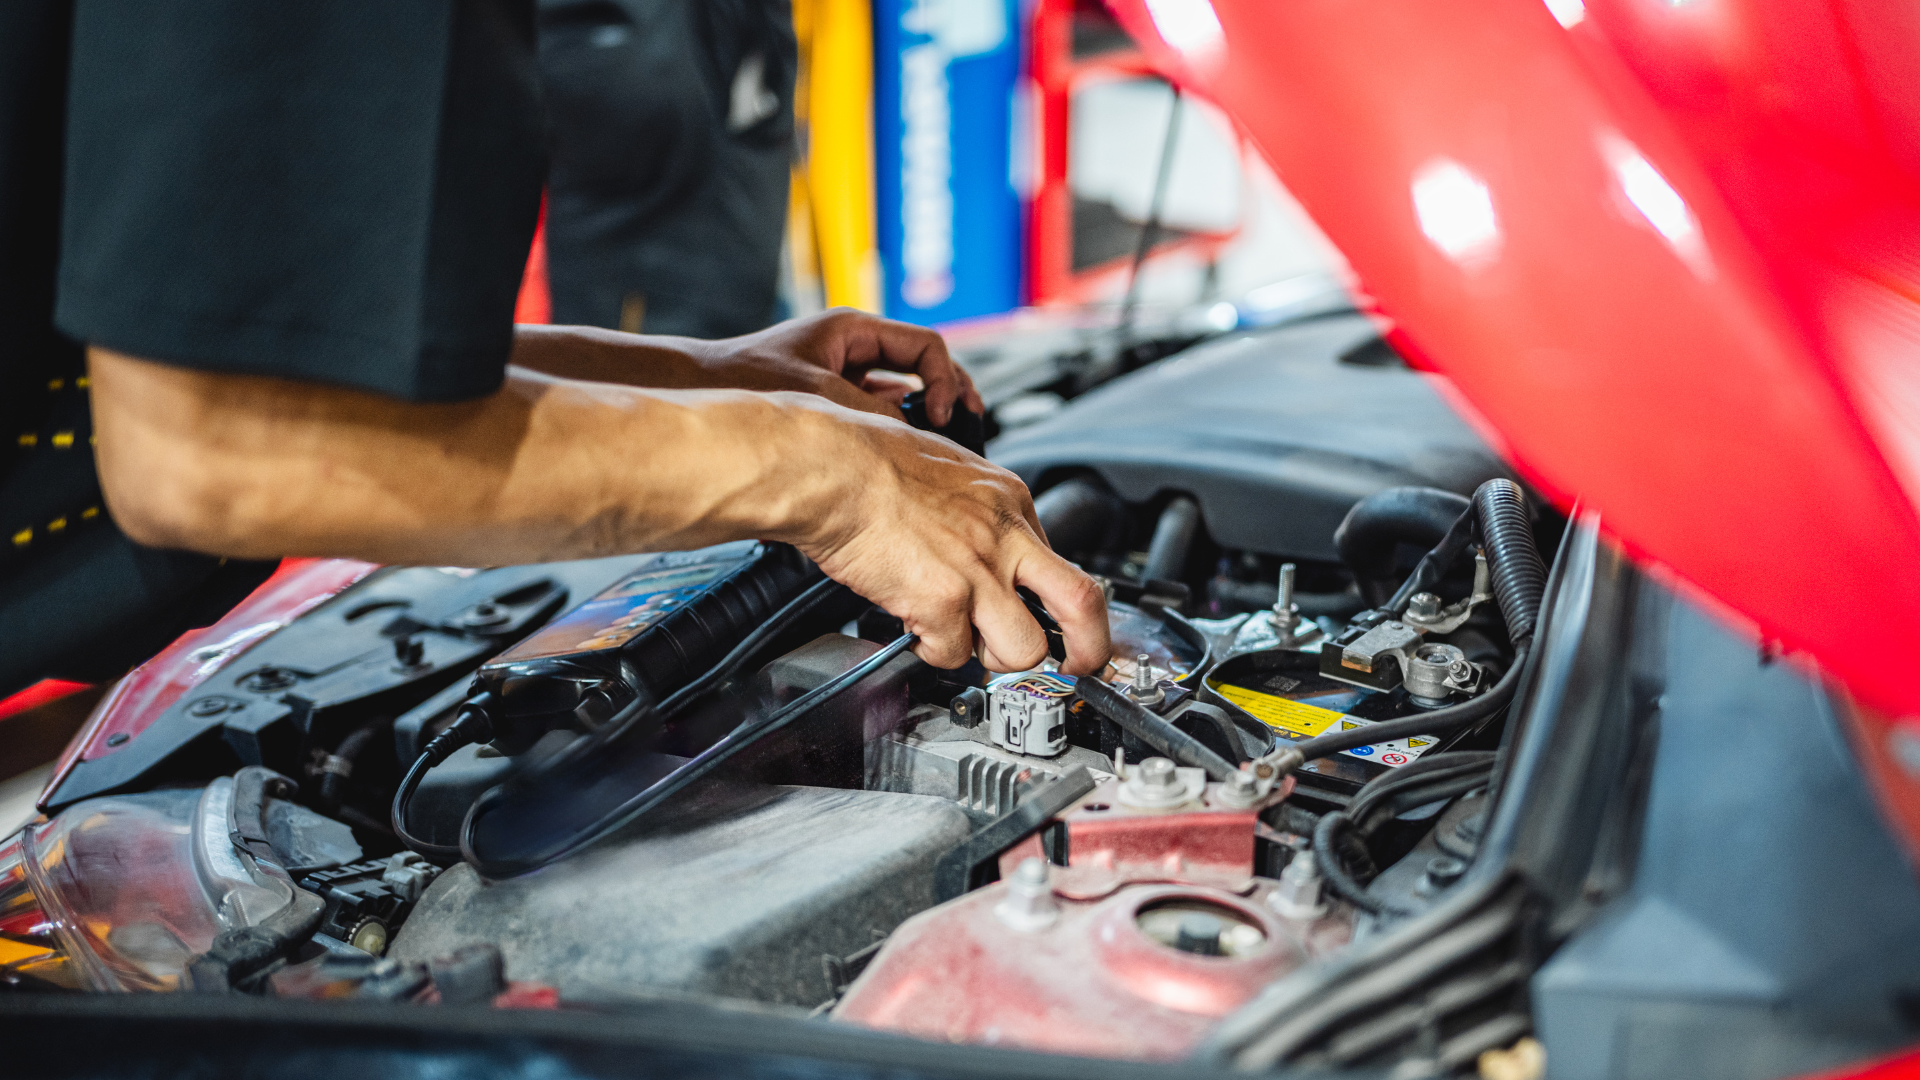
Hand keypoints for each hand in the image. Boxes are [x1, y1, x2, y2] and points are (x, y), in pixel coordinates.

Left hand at [696, 309, 983, 423]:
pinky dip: (897, 425)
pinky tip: (902, 447)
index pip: (926, 346)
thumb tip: (912, 435)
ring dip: (925, 411)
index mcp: (854, 329)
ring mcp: (846, 372)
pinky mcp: (835, 398)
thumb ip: (869, 412)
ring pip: (905, 387)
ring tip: (943, 437)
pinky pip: (881, 409)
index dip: (945, 379)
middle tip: (967, 421)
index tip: (943, 413)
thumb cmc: (746, 378)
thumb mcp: (818, 394)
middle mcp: (854, 347)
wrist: (703, 389)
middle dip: (950, 391)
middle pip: (924, 363)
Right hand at [766, 395, 1109, 674]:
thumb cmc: (869, 460)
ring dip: (995, 657)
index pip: (1059, 562)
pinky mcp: (942, 601)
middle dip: (1089, 647)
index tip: (1052, 619)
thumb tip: (981, 545)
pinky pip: (953, 655)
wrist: (831, 466)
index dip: (1052, 602)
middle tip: (1080, 666)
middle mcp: (1004, 536)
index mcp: (1009, 500)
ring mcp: (978, 571)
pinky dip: (934, 651)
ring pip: (1024, 649)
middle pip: (1080, 604)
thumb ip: (976, 512)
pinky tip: (916, 628)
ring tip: (965, 640)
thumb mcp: (950, 468)